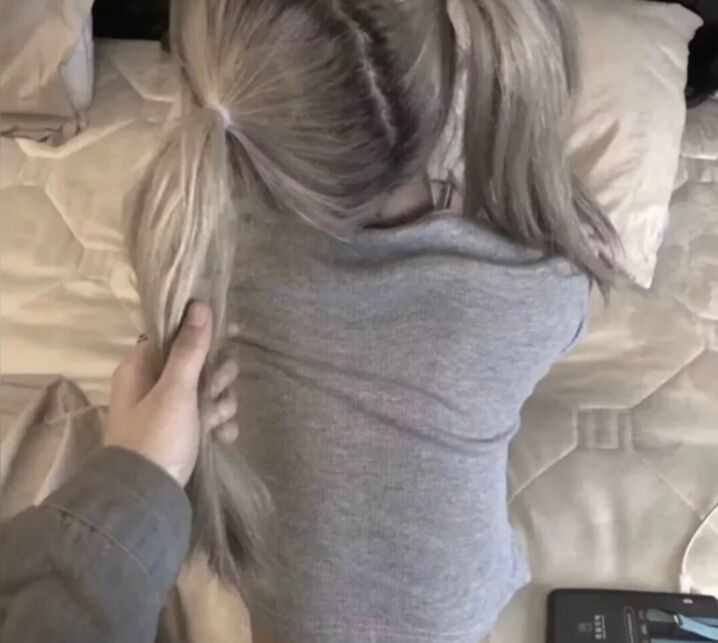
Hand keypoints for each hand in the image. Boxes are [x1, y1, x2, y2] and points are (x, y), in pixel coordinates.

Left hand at [106, 302, 239, 485]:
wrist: (147, 498)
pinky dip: (217, 424)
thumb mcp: (175, 390)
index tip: (229, 332)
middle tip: (219, 387)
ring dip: (219, 403)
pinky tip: (222, 436)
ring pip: (206, 393)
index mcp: (141, 369)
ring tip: (217, 421)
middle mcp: (152, 386)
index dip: (201, 333)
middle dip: (216, 376)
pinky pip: (207, 419)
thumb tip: (199, 305)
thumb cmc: (157, 437)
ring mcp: (167, 412)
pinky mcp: (181, 435)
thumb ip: (190, 349)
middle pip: (196, 365)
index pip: (173, 336)